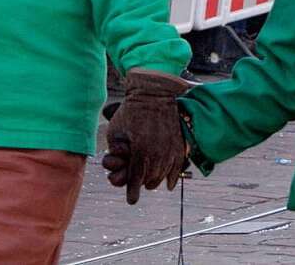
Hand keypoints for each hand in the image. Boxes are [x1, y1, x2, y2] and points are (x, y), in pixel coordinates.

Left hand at [101, 69, 189, 203]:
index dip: (132, 192)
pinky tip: (169, 184)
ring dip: (155, 179)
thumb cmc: (130, 111)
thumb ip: (116, 154)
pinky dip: (172, 177)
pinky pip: (178, 168)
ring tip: (149, 179)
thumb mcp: (116, 132)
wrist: (154, 93)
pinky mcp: (179, 145)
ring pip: (164, 176)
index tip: (131, 200)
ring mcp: (171, 150)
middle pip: (150, 180)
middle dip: (142, 183)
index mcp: (140, 151)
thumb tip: (115, 169)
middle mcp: (158, 153)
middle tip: (137, 182)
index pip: (135, 179)